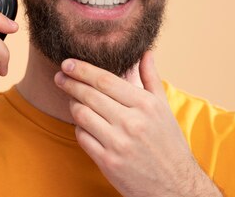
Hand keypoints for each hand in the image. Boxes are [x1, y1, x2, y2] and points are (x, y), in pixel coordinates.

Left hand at [54, 52, 221, 196]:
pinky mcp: (108, 162)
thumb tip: (145, 52)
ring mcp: (118, 143)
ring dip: (73, 105)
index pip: (105, 80)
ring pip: (82, 115)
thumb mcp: (163, 108)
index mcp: (145, 105)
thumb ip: (151, 78)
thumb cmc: (168, 143)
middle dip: (70, 83)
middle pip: (90, 95)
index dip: (83, 69)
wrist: (174, 185)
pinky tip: (82, 123)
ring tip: (72, 100)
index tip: (68, 63)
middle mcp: (132, 122)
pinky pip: (82, 137)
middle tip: (59, 77)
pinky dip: (79, 128)